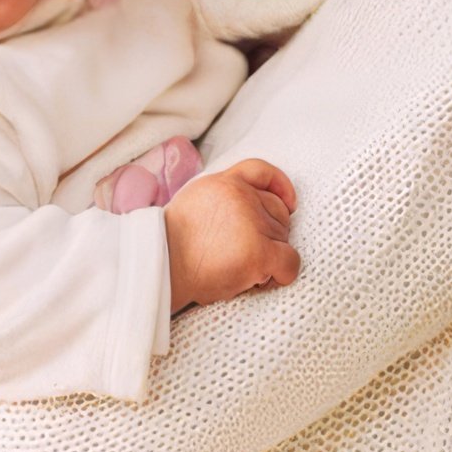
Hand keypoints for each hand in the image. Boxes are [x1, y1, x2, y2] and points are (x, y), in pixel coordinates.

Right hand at [165, 158, 300, 309]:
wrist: (161, 267)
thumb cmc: (172, 244)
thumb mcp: (192, 201)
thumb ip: (220, 196)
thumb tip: (249, 204)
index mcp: (222, 183)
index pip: (261, 172)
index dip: (280, 186)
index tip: (289, 204)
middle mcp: (241, 197)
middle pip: (279, 212)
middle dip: (270, 233)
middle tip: (245, 251)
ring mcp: (253, 224)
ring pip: (284, 239)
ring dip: (269, 257)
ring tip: (241, 266)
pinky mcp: (260, 253)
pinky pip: (290, 262)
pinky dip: (282, 274)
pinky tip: (262, 279)